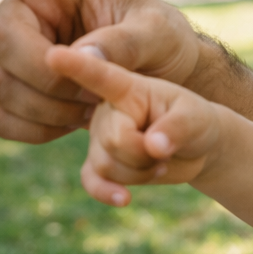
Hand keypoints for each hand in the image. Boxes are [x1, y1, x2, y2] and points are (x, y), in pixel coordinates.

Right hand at [0, 0, 206, 143]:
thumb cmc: (162, 42)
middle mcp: (20, 12)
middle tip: (97, 90)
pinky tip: (72, 124)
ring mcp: (9, 57)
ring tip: (95, 106)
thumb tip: (72, 59)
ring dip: (50, 108)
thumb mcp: (160, 34)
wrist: (161, 88)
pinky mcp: (10, 97)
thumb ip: (123, 43)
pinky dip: (36, 131)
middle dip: (48, 75)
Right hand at [45, 45, 222, 205]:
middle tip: (165, 147)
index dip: (78, 66)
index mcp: (127, 86)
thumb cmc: (195, 119)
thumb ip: (177, 127)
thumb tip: (153, 146)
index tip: (54, 54)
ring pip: (106, 165)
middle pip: (113, 139)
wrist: (193, 145)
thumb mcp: (198, 117)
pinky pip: (91, 180)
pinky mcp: (98, 162)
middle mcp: (105, 108)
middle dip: (144, 153)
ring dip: (140, 171)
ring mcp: (98, 136)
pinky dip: (107, 191)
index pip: (101, 75)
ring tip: (160, 158)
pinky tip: (124, 198)